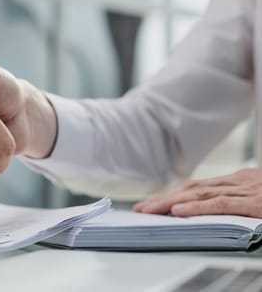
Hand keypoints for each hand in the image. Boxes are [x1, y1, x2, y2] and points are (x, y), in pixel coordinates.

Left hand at [133, 168, 261, 217]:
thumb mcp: (260, 196)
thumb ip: (238, 200)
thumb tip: (213, 209)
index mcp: (239, 181)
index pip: (198, 187)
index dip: (173, 194)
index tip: (152, 203)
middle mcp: (238, 182)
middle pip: (193, 189)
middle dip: (164, 198)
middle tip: (141, 208)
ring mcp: (246, 190)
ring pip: (200, 194)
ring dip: (171, 202)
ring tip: (150, 210)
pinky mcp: (255, 203)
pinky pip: (221, 204)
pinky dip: (197, 208)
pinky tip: (179, 212)